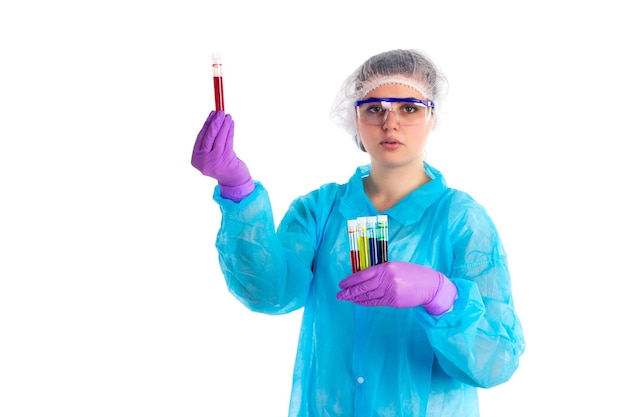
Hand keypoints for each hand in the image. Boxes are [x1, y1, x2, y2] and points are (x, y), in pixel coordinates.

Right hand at [191, 111, 253, 200]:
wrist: (234, 180)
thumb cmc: (222, 164)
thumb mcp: (211, 154)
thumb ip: (209, 141)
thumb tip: (213, 119)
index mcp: (196, 159)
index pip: (201, 137)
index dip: (206, 124)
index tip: (212, 114)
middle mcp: (203, 161)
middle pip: (209, 137)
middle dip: (215, 122)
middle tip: (220, 112)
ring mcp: (214, 161)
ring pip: (219, 138)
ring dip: (224, 125)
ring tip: (228, 116)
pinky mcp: (225, 160)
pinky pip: (228, 141)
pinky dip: (229, 131)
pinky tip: (231, 124)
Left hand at [336, 261, 456, 314]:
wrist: (429, 285)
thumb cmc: (412, 273)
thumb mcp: (395, 267)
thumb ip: (380, 271)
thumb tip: (362, 278)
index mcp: (385, 267)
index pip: (362, 274)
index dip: (350, 280)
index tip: (341, 284)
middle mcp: (386, 279)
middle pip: (363, 287)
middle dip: (349, 292)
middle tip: (339, 295)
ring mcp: (390, 291)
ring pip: (368, 296)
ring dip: (356, 298)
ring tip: (347, 299)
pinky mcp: (394, 301)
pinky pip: (376, 303)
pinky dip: (366, 303)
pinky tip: (359, 302)